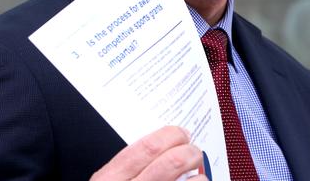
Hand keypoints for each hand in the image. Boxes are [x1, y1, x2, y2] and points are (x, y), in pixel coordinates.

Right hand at [90, 126, 206, 180]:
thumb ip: (121, 168)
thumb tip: (153, 145)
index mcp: (110, 179)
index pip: (147, 148)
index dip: (170, 136)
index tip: (181, 133)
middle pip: (171, 163)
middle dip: (189, 151)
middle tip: (194, 150)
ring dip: (199, 176)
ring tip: (199, 174)